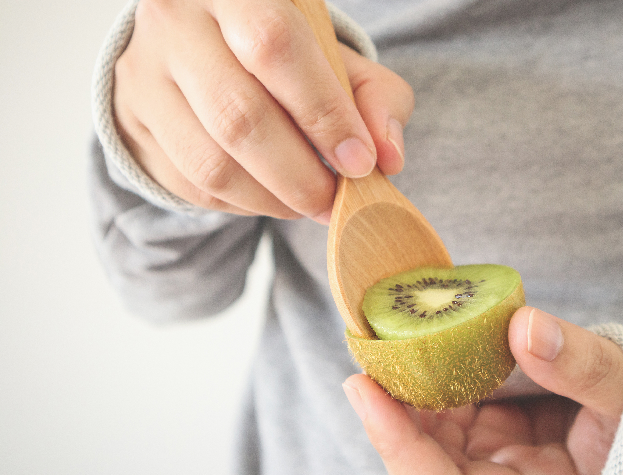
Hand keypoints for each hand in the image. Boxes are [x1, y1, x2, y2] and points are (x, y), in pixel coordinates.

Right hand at [113, 0, 412, 219]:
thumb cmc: (280, 53)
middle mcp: (176, 22)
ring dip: (272, 200)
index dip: (324, 113)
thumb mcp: (334, 57)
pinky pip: (192, 184)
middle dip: (300, 176)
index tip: (360, 162)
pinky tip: (271, 196)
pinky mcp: (135, 122)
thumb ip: (373, 97)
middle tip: (334, 200)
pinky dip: (243, 204)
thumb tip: (388, 157)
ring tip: (308, 204)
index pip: (274, 47)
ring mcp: (145, 74)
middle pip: (238, 115)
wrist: (198, 45)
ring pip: (211, 162)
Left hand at [342, 306, 622, 474]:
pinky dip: (427, 375)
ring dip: (402, 387)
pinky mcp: (484, 434)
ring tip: (386, 334)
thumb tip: (524, 325)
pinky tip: (419, 341)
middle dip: (387, 409)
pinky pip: (442, 408)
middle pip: (419, 461)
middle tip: (367, 345)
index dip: (397, 445)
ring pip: (423, 432)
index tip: (361, 389)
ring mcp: (486, 460)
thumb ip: (583, 367)